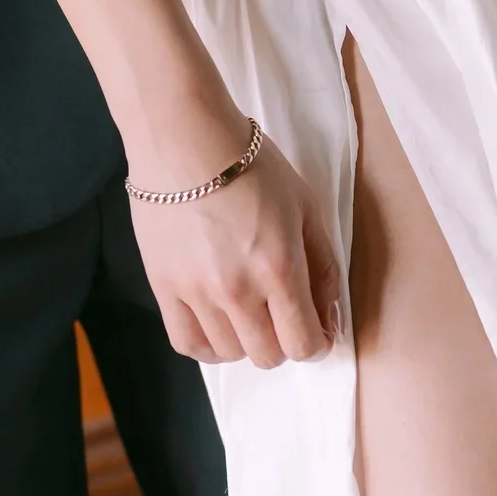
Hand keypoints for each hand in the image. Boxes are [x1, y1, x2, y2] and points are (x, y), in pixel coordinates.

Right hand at [133, 131, 344, 369]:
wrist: (186, 139)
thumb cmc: (252, 167)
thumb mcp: (306, 208)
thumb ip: (323, 267)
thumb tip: (332, 319)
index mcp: (280, 269)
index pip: (304, 343)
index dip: (317, 343)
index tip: (316, 329)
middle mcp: (238, 291)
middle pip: (268, 355)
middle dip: (284, 341)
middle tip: (281, 313)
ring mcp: (197, 293)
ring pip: (230, 354)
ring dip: (246, 340)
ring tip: (247, 311)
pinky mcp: (163, 288)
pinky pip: (188, 344)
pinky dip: (208, 345)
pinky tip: (217, 324)